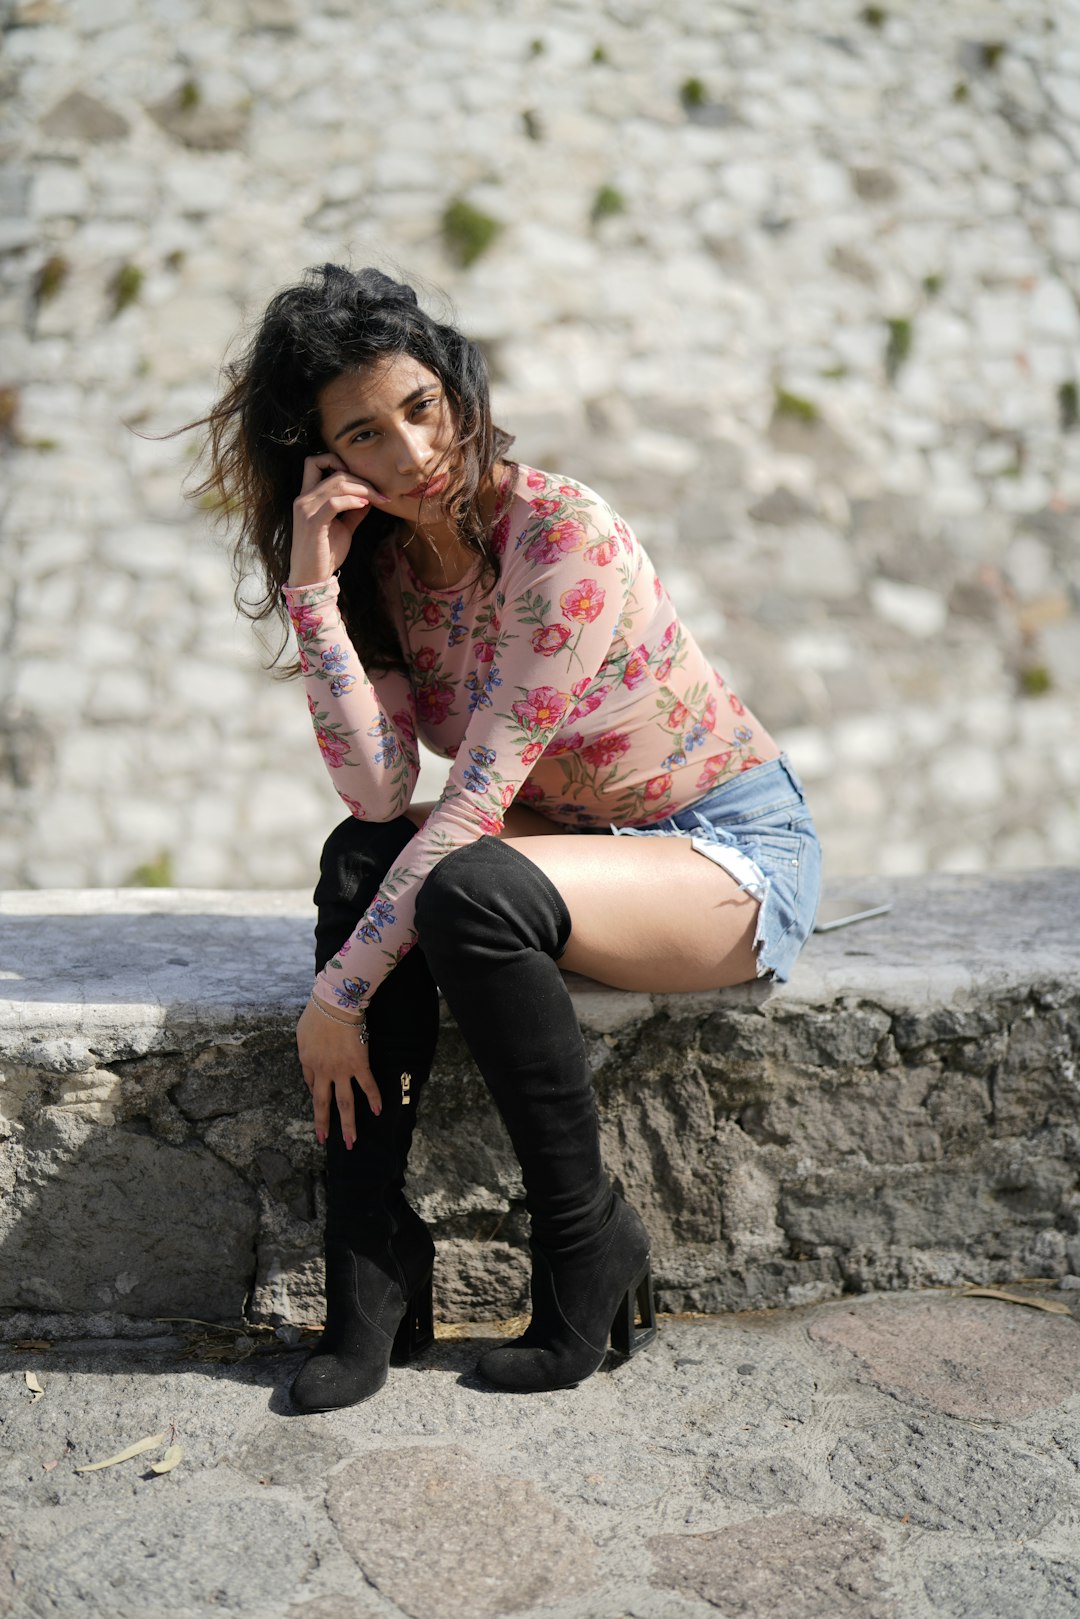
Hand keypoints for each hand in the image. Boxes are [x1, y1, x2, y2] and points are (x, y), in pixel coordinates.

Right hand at [289, 453, 388, 586]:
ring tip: (377, 499)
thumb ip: (353, 511)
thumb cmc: (326, 554)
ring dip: (362, 489)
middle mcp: (303, 499)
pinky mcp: (312, 522)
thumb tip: (370, 497)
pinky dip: (352, 500)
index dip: (337, 461)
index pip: (315, 461)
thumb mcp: (344, 528)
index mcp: (307, 496)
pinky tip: (365, 506)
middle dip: (360, 478)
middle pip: (333, 470)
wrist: (312, 579)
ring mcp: (305, 509)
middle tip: (380, 492)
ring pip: (337, 483)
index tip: (361, 478)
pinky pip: (335, 502)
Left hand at [297, 998, 382, 1145]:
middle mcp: (323, 1071)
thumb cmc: (318, 1012)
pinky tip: (378, 1111)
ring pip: (345, 1103)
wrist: (336, 1003)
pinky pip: (368, 1085)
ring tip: (351, 1141)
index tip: (320, 1099)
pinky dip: (374, 1099)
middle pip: (323, 1103)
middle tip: (324, 1140)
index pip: (310, 1084)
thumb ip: (305, 1047)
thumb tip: (309, 1055)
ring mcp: (342, 1070)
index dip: (316, 1094)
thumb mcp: (302, 1031)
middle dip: (324, 1124)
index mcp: (307, 1061)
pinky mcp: (359, 1064)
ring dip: (348, 1124)